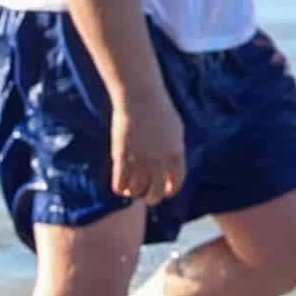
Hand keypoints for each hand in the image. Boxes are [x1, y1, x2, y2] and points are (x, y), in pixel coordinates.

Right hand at [108, 88, 187, 210]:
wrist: (140, 98)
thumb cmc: (158, 109)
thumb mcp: (175, 130)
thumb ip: (175, 149)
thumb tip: (172, 164)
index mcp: (176, 155)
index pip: (176, 183)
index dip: (170, 190)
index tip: (165, 191)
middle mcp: (159, 162)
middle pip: (156, 193)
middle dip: (152, 197)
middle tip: (147, 195)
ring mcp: (140, 161)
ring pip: (136, 191)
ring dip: (134, 192)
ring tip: (131, 189)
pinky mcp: (122, 158)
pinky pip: (119, 183)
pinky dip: (119, 188)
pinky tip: (120, 186)